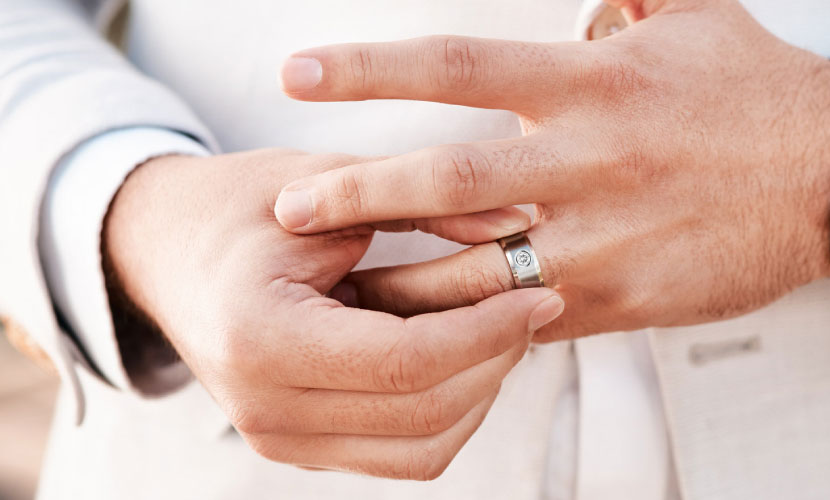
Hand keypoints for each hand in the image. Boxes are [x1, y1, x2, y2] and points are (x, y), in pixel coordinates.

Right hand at [104, 150, 563, 478]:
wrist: (166, 251)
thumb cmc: (239, 206)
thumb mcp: (325, 181)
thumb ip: (423, 201)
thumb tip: (521, 222)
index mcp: (262, 338)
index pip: (406, 362)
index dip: (488, 331)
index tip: (540, 293)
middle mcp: (265, 408)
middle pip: (424, 414)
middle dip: (495, 359)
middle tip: (529, 303)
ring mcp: (278, 439)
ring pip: (423, 450)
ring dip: (479, 392)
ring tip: (496, 327)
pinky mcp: (299, 448)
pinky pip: (401, 453)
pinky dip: (448, 410)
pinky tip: (460, 352)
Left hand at [274, 0, 829, 340]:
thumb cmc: (756, 92)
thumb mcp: (690, 16)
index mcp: (592, 87)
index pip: (458, 68)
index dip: (370, 70)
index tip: (299, 74)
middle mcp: (589, 163)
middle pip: (447, 184)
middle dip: (358, 197)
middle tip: (290, 211)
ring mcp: (605, 238)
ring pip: (477, 273)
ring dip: (402, 283)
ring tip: (341, 292)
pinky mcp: (622, 298)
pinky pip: (530, 318)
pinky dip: (477, 324)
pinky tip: (433, 330)